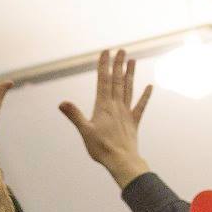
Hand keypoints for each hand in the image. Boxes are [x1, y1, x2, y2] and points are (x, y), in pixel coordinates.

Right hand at [59, 48, 151, 187]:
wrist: (122, 161)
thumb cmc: (102, 148)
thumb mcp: (84, 131)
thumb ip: (75, 115)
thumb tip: (62, 103)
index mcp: (104, 106)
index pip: (103, 81)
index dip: (104, 65)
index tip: (106, 52)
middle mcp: (116, 106)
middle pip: (117, 81)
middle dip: (118, 65)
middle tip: (121, 50)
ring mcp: (126, 113)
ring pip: (129, 89)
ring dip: (130, 75)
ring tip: (132, 61)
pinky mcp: (133, 122)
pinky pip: (140, 106)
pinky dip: (145, 96)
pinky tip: (150, 87)